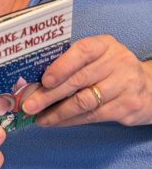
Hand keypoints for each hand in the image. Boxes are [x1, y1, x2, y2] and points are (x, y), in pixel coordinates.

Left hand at [21, 35, 151, 125]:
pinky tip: (55, 122)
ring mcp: (124, 85)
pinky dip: (70, 121)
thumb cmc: (111, 70)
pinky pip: (92, 116)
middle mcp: (117, 63)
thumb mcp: (97, 57)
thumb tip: (35, 82)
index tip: (43, 81)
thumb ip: (72, 63)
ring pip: (84, 102)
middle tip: (29, 106)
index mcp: (104, 45)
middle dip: (49, 95)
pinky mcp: (126, 107)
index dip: (61, 66)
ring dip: (57, 113)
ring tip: (39, 118)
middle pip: (78, 80)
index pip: (81, 52)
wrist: (150, 87)